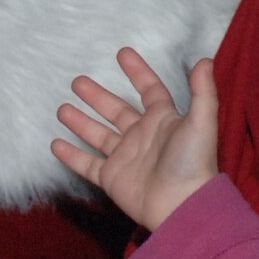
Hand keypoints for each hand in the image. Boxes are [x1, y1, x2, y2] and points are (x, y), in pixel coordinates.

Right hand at [52, 47, 218, 231]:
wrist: (182, 205)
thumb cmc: (193, 161)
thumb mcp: (202, 121)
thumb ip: (203, 91)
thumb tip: (203, 59)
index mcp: (163, 119)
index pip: (149, 89)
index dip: (137, 72)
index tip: (122, 53)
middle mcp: (142, 135)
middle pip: (116, 110)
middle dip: (98, 96)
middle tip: (77, 81)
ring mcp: (125, 157)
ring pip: (98, 135)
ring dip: (81, 121)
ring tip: (62, 108)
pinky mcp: (112, 179)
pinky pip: (87, 164)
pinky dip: (71, 155)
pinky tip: (55, 144)